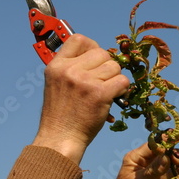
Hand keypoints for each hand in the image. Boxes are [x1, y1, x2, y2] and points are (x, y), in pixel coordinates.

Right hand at [32, 34, 129, 163]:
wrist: (61, 138)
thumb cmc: (61, 115)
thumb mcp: (56, 84)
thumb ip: (71, 68)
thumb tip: (96, 55)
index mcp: (57, 65)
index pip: (80, 39)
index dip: (92, 47)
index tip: (95, 60)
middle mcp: (69, 70)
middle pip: (102, 53)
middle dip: (107, 67)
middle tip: (102, 82)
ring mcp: (84, 82)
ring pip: (114, 66)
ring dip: (115, 79)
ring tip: (106, 92)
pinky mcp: (99, 94)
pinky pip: (122, 81)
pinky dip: (122, 89)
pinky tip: (114, 98)